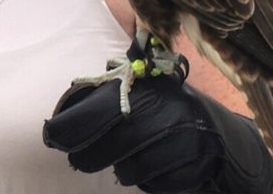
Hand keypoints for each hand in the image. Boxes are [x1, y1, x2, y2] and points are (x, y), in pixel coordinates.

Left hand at [43, 53, 272, 192]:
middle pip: (113, 144)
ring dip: (120, 168)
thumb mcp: (141, 92)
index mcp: (147, 89)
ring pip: (132, 169)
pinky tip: (147, 167)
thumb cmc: (167, 107)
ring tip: (119, 161)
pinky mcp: (194, 169)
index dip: (72, 126)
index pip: (100, 110)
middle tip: (77, 158)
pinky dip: (145, 179)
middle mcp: (166, 113)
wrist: (219, 132)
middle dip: (88, 155)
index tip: (53, 137)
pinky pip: (154, 183)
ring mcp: (183, 143)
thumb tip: (64, 112)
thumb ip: (109, 97)